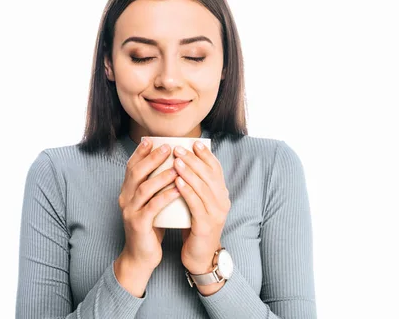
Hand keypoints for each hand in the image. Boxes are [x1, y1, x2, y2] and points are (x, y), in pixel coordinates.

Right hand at [117, 138, 180, 272]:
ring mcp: (130, 211)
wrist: (141, 256)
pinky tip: (177, 189)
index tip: (152, 140)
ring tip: (176, 166)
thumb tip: (171, 165)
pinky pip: (152, 207)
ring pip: (144, 188)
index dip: (140, 152)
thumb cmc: (150, 227)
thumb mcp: (150, 203)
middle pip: (136, 173)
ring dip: (161, 176)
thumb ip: (155, 187)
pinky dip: (165, 196)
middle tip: (168, 147)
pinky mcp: (138, 224)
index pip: (131, 166)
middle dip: (152, 158)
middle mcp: (125, 199)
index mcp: (127, 192)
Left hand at [173, 142, 230, 274]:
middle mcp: (222, 201)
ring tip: (176, 160)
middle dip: (193, 159)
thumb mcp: (197, 203)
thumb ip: (194, 187)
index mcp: (221, 194)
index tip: (193, 143)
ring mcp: (216, 214)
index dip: (206, 155)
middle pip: (209, 175)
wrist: (199, 256)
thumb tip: (181, 163)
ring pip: (203, 187)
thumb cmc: (194, 226)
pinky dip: (187, 191)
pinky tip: (177, 181)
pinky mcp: (206, 225)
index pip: (216, 169)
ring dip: (189, 172)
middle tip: (178, 148)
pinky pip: (196, 204)